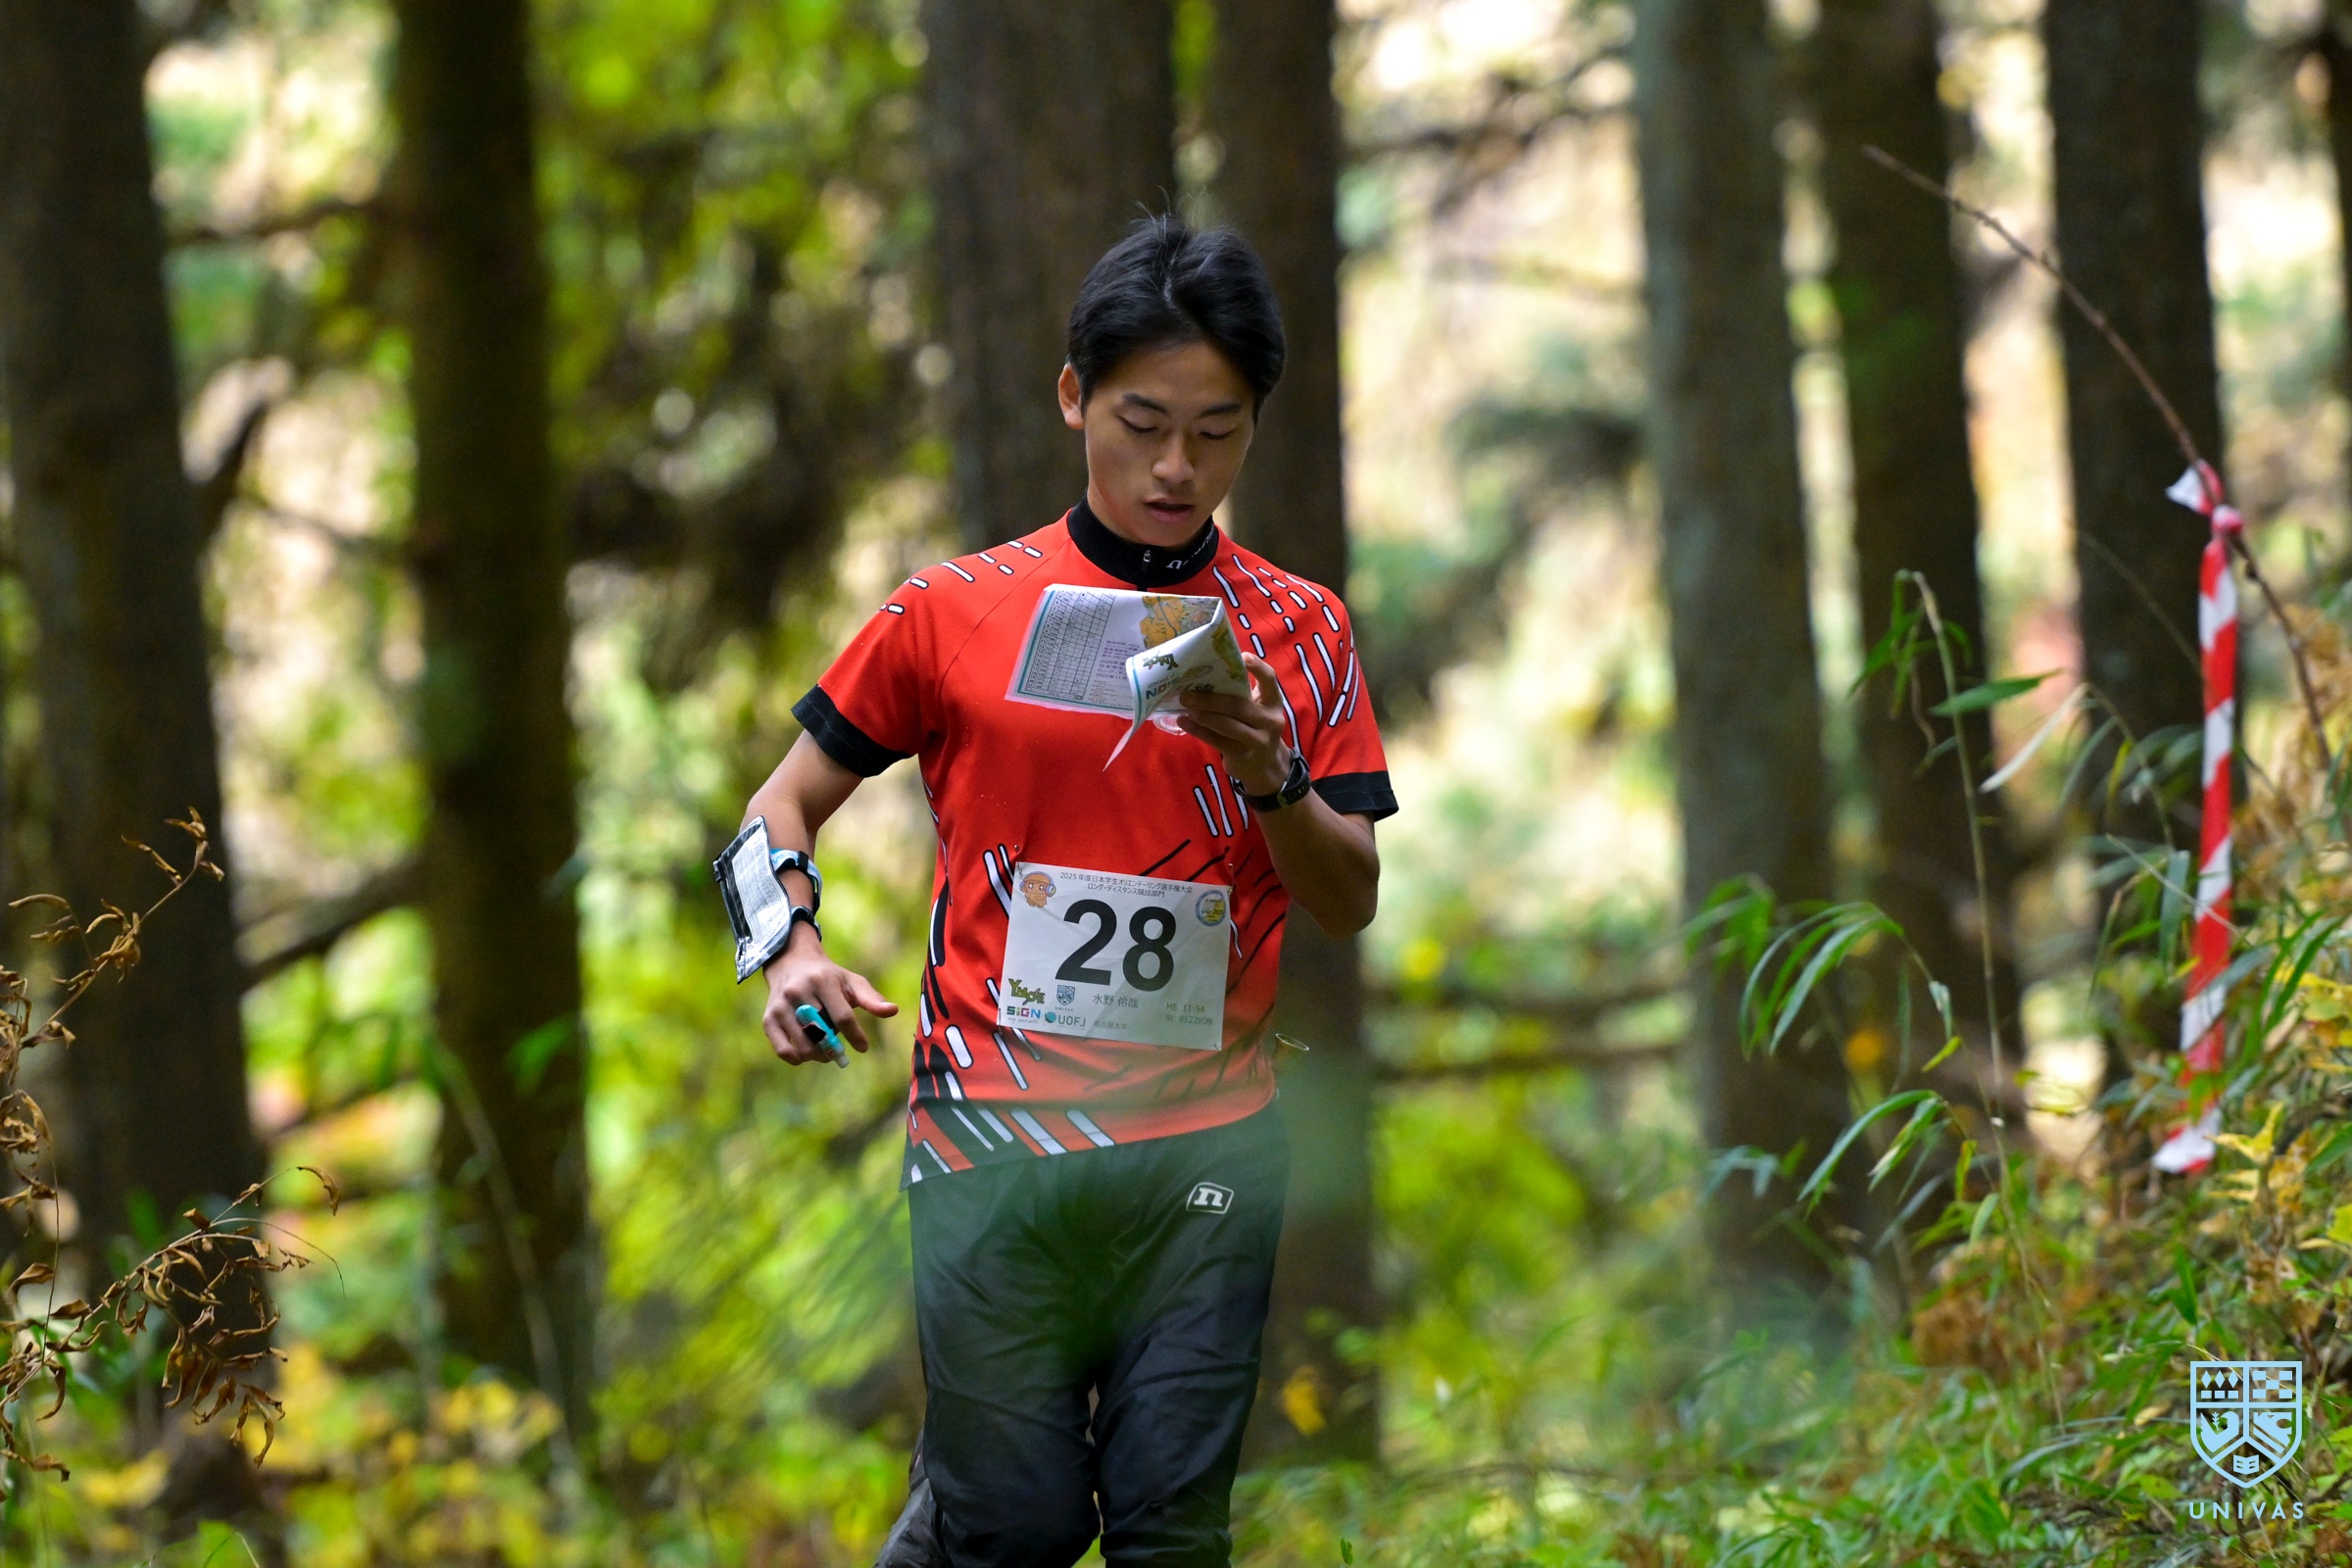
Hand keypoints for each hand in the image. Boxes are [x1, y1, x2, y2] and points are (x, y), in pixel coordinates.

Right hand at [761, 925, 897, 1064]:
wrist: (791, 963)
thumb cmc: (828, 977)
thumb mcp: (851, 981)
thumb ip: (871, 999)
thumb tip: (893, 1011)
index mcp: (822, 981)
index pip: (842, 1016)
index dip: (855, 1036)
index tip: (863, 1047)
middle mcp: (798, 992)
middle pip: (822, 1033)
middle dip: (834, 1047)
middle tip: (840, 1051)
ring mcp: (781, 1007)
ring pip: (804, 1045)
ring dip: (818, 1055)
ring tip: (825, 1050)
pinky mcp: (768, 1020)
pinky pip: (784, 1051)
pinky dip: (798, 1058)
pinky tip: (807, 1053)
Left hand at [1175, 652, 1290, 795]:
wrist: (1264, 766)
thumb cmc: (1253, 728)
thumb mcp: (1255, 710)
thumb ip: (1240, 695)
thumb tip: (1202, 675)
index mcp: (1273, 702)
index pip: (1270, 680)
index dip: (1258, 667)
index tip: (1242, 656)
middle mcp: (1269, 720)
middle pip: (1239, 705)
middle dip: (1210, 699)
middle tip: (1187, 694)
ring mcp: (1258, 740)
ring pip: (1227, 725)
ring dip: (1203, 715)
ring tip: (1185, 707)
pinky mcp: (1243, 755)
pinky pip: (1217, 741)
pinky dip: (1198, 731)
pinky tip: (1183, 722)